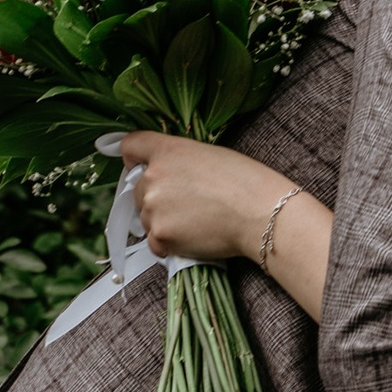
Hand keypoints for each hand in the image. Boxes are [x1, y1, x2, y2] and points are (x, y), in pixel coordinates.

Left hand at [116, 131, 293, 262]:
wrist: (261, 213)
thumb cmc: (247, 183)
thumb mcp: (211, 155)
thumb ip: (180, 162)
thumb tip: (169, 176)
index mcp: (168, 150)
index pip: (130, 146)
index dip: (133, 159)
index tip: (138, 167)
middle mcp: (153, 177)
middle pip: (137, 189)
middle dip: (156, 198)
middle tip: (187, 206)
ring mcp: (154, 208)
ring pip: (146, 218)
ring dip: (164, 223)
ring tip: (198, 223)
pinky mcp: (160, 235)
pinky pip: (155, 243)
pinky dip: (170, 244)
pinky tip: (195, 238)